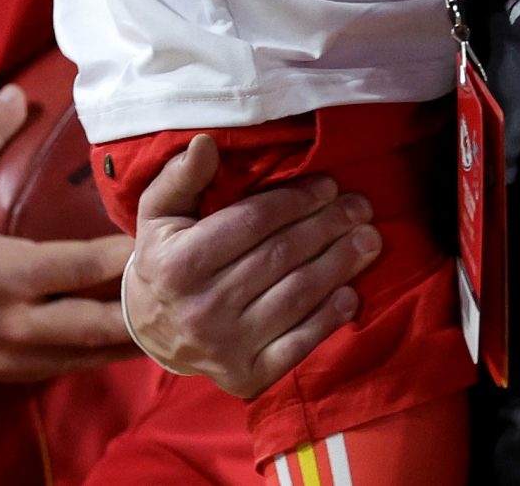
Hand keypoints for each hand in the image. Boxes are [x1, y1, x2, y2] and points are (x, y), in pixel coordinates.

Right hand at [0, 86, 136, 380]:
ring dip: (119, 341)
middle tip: (177, 290)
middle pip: (94, 327)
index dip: (125, 257)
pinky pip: (53, 370)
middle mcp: (9, 323)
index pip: (82, 268)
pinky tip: (108, 343)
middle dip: (138, 312)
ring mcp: (2, 355)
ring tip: (160, 320)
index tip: (160, 239)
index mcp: (1, 273)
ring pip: (79, 358)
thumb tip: (22, 93)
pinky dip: (85, 357)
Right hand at [119, 133, 383, 397]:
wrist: (151, 331)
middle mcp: (201, 308)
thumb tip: (205, 143)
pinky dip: (329, 318)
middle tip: (361, 207)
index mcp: (179, 265)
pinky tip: (351, 293)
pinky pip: (298, 345)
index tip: (329, 184)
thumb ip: (180, 176)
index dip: (296, 200)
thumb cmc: (164, 259)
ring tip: (369, 240)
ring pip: (296, 296)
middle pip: (281, 257)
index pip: (252, 223)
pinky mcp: (247, 376)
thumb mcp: (159, 213)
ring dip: (340, 265)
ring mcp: (226, 347)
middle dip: (328, 226)